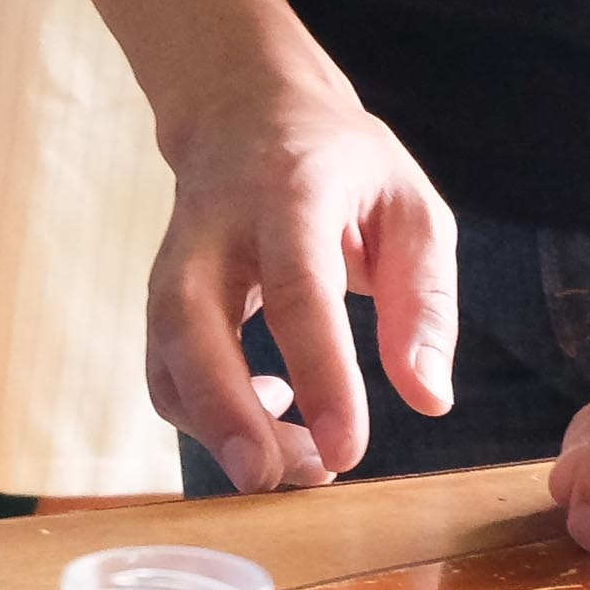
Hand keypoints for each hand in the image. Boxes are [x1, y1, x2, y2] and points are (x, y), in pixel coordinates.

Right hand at [146, 66, 455, 492]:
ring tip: (292, 466)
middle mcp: (215, 226)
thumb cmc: (342, 166)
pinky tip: (268, 412)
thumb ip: (426, 301)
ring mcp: (174, 260)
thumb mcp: (410, 206)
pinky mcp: (160, 297)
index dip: (321, 374)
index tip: (347, 448)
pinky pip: (166, 372)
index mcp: (290, 191)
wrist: (246, 109)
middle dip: (223, 410)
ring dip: (217, 428)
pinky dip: (206, 416)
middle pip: (192, 322)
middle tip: (268, 480)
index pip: (299, 289)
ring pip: (166, 355)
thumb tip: (428, 400)